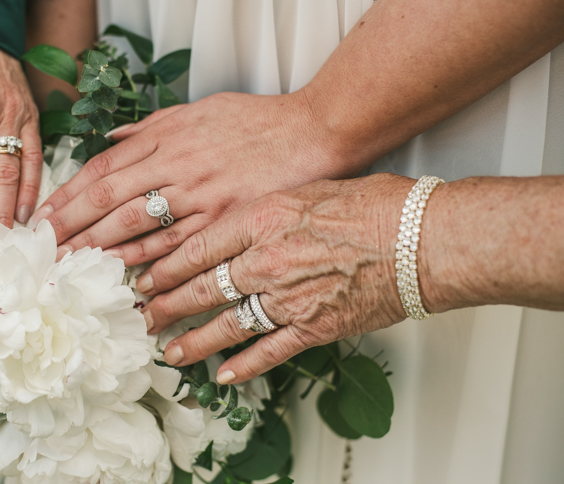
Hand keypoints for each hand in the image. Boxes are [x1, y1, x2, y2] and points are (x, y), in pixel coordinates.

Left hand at [33, 91, 350, 263]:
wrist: (313, 131)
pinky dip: (150, 266)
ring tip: (74, 269)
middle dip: (74, 227)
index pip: (104, 169)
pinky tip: (128, 280)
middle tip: (46, 251)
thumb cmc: (256, 120)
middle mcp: (177, 165)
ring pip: (139, 228)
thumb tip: (109, 138)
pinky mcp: (226, 221)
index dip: (69, 195)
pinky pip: (179, 248)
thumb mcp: (199, 109)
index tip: (45, 217)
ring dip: (102, 251)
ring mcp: (202, 196)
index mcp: (167, 137)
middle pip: (111, 200)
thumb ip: (151, 125)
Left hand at [134, 174, 417, 383]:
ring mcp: (287, 297)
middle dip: (165, 305)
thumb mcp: (304, 190)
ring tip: (169, 349)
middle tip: (144, 315)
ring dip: (193, 340)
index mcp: (261, 219)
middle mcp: (266, 260)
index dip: (163, 267)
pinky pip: (268, 351)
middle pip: (200, 288)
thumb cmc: (373, 205)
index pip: (195, 248)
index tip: (145, 277)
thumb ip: (262, 209)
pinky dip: (244, 366)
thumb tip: (233, 223)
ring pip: (225, 324)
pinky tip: (224, 374)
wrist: (421, 237)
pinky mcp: (313, 327)